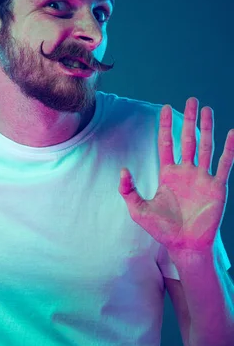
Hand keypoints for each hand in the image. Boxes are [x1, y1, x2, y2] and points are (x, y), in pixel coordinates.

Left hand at [118, 97, 233, 251]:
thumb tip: (123, 170)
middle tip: (192, 99)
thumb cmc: (162, 230)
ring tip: (207, 109)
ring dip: (207, 128)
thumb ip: (128, 190)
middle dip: (189, 119)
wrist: (184, 246)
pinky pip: (225, 164)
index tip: (164, 107)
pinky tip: (231, 133)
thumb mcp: (138, 210)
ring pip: (205, 146)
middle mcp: (186, 171)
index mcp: (168, 173)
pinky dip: (229, 149)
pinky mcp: (216, 187)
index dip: (166, 125)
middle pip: (187, 139)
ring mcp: (202, 178)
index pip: (166, 143)